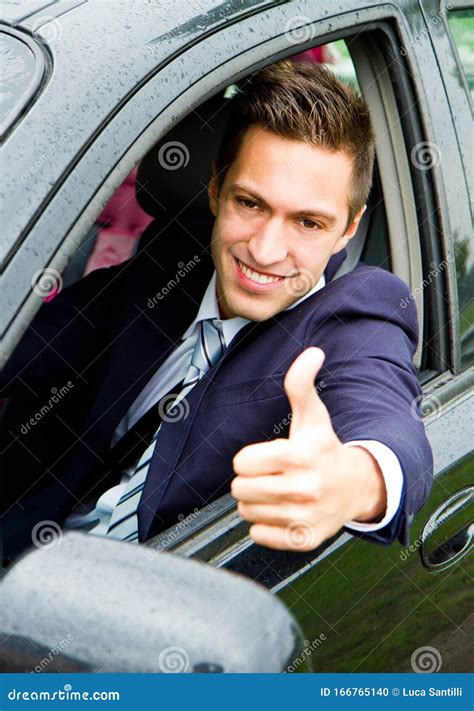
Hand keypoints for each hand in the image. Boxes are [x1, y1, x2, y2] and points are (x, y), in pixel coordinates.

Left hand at [231, 347, 386, 550]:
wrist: (357, 486)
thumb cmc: (326, 449)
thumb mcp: (313, 415)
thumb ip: (301, 384)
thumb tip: (312, 353)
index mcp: (298, 456)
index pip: (241, 462)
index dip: (250, 458)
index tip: (266, 457)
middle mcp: (302, 488)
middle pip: (239, 489)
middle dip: (250, 481)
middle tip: (270, 476)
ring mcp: (303, 516)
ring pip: (247, 513)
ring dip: (257, 503)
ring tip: (278, 493)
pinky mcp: (304, 539)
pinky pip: (258, 535)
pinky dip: (265, 526)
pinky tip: (283, 512)